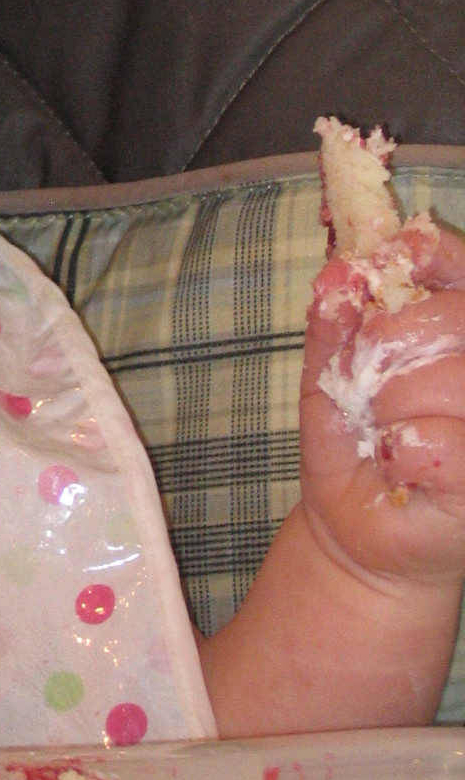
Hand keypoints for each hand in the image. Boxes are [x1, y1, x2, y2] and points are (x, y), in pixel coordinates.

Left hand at [299, 223, 464, 590]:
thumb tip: (337, 276)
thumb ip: (335, 322)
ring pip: (449, 379)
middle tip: (365, 389)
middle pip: (453, 319)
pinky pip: (440, 442)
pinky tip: (399, 465)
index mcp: (460, 331)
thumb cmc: (352, 440)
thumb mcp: (328, 372)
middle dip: (385, 347)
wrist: (351, 524)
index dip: (429, 254)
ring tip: (381, 431)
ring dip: (389, 406)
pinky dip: (402, 453)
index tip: (390, 256)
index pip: (460, 266)